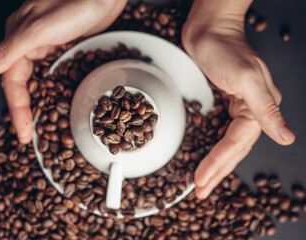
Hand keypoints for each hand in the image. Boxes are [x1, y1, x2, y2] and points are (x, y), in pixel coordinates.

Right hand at [0, 0, 125, 142]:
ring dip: (36, 102)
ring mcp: (46, 46)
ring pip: (36, 80)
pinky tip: (54, 101)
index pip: (13, 82)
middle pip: (22, 84)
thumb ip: (9, 50)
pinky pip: (51, 73)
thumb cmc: (75, 5)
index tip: (23, 133)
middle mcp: (28, 44)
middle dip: (24, 110)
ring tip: (39, 124)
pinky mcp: (62, 47)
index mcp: (18, 40)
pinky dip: (51, 89)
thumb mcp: (39, 29)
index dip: (17, 109)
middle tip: (29, 135)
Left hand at [182, 0, 294, 198]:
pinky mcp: (229, 102)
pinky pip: (224, 132)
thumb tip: (286, 138)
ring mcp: (241, 106)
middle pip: (234, 149)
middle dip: (217, 171)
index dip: (219, 164)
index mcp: (260, 107)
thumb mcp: (246, 78)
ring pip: (228, 143)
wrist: (209, 29)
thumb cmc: (225, 47)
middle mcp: (253, 110)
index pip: (237, 144)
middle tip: (201, 191)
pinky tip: (212, 156)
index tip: (201, 180)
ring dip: (217, 163)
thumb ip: (266, 110)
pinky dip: (216, 146)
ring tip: (204, 181)